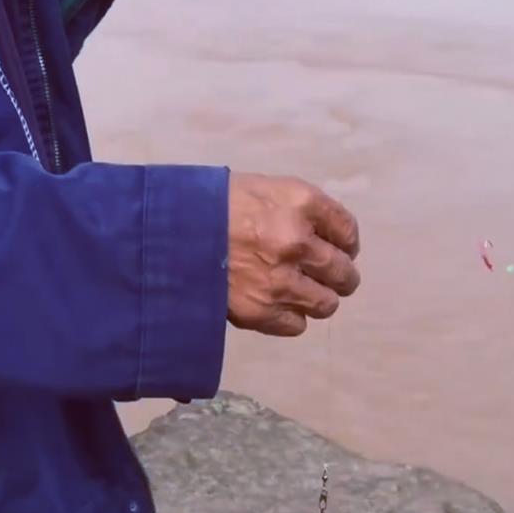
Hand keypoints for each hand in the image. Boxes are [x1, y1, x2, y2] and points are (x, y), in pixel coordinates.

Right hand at [228, 173, 359, 336]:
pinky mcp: (261, 312)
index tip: (339, 247)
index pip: (347, 230)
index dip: (346, 242)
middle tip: (328, 275)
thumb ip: (299, 208)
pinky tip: (276, 302)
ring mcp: (281, 281)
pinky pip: (296, 325)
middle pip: (344, 272)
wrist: (166, 234)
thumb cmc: (212, 203)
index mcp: (300, 202)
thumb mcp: (261, 188)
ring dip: (319, 298)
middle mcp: (297, 242)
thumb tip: (328, 235)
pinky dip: (290, 316)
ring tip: (302, 291)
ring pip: (326, 304)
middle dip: (340, 275)